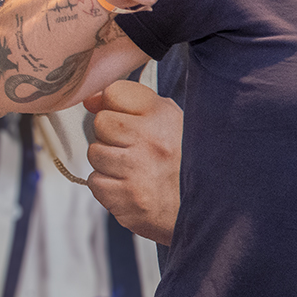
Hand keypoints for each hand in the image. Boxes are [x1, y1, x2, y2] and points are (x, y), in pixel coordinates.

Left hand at [84, 80, 181, 245]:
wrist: (205, 204)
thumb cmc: (184, 160)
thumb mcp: (169, 120)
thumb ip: (132, 104)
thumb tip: (90, 100)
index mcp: (164, 116)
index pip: (114, 93)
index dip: (116, 106)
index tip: (127, 117)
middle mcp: (150, 140)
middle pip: (101, 123)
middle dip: (111, 135)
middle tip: (131, 146)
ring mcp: (137, 170)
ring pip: (95, 153)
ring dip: (108, 161)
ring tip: (133, 167)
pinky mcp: (126, 198)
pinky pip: (96, 182)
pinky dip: (109, 186)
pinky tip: (130, 185)